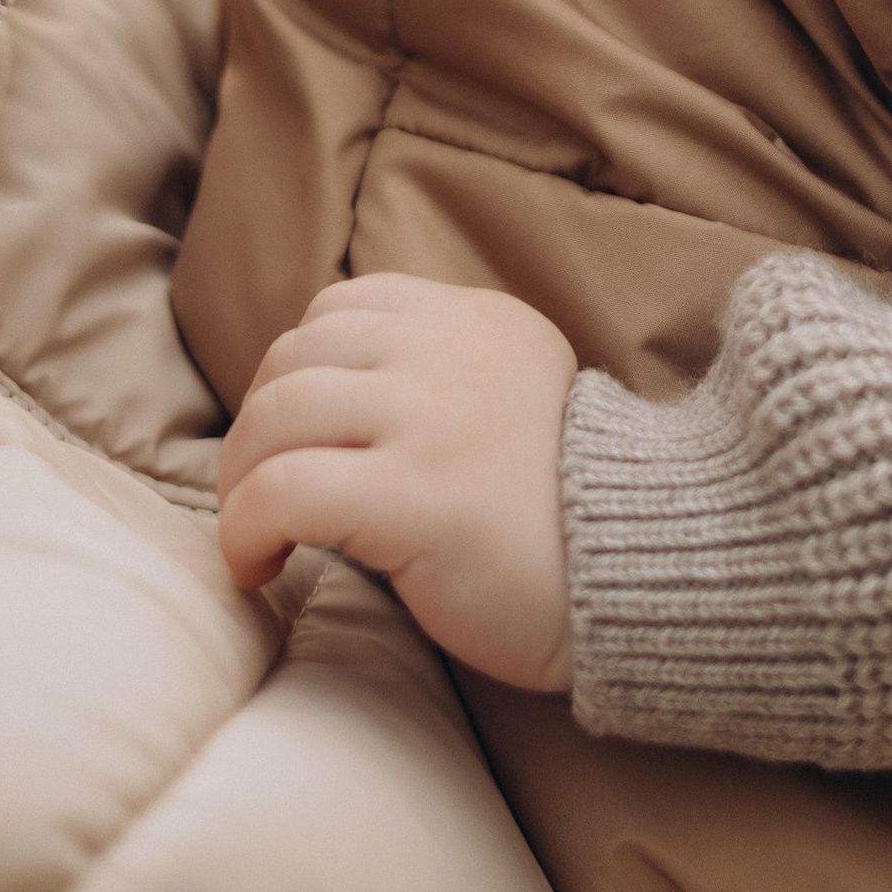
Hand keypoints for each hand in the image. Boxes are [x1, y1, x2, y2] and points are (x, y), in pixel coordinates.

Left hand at [215, 274, 580, 690]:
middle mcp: (453, 355)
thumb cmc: (569, 519)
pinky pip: (283, 490)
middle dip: (256, 429)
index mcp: (480, 325)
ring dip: (241, 476)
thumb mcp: (517, 406)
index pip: (341, 309)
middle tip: (261, 494)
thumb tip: (325, 405)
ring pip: (276, 413)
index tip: (298, 440)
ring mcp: (432, 420)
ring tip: (255, 531)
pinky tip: (257, 564)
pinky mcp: (414, 496)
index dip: (296, 373)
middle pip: (295, 358)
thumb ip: (442, 382)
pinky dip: (245, 528)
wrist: (649, 582)